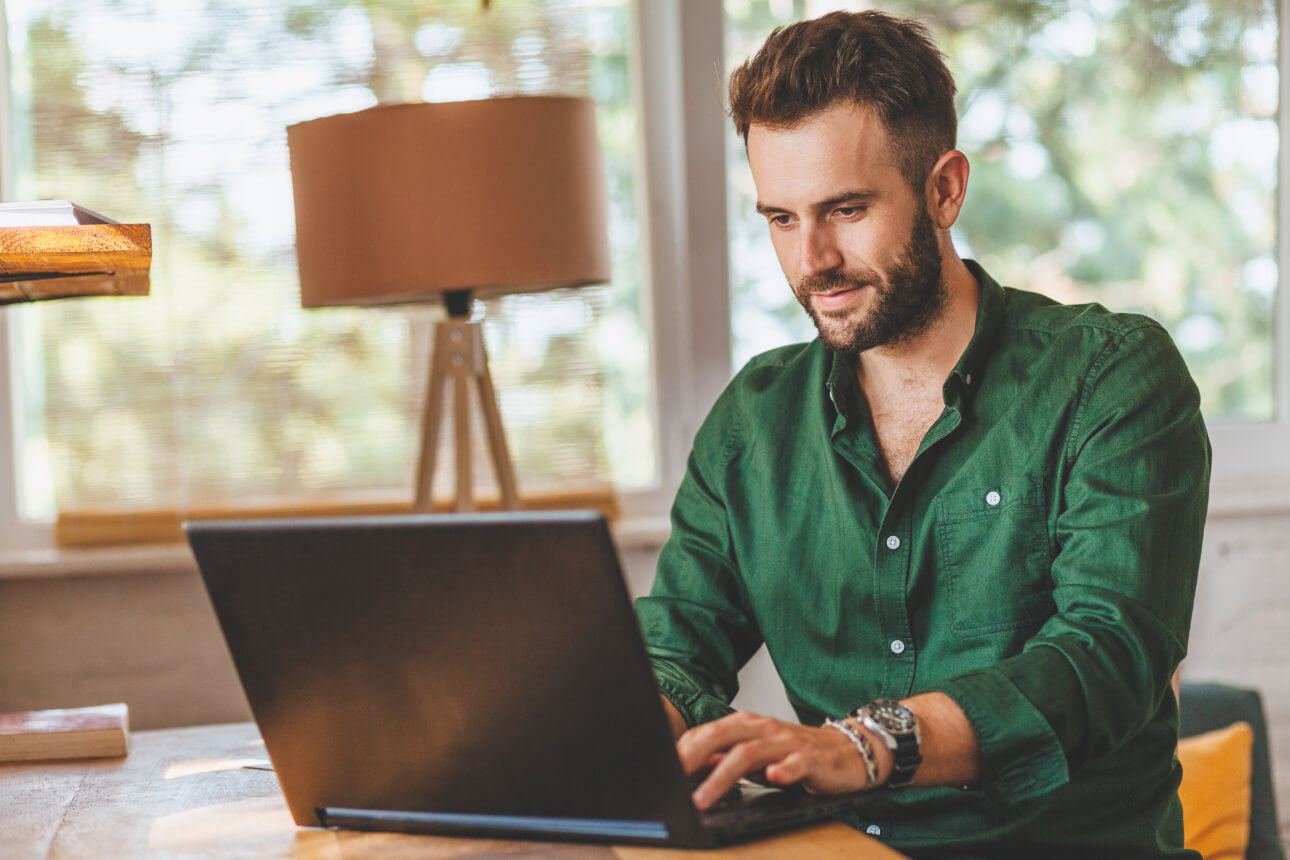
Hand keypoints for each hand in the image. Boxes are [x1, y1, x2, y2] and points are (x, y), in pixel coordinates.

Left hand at [677, 711, 875, 809]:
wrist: (847, 752)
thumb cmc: (796, 754)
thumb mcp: (755, 756)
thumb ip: (724, 757)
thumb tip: (687, 765)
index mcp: (747, 726)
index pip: (708, 732)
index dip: (683, 750)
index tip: (662, 769)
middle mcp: (764, 729)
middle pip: (722, 736)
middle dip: (694, 758)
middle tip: (673, 779)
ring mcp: (787, 742)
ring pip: (750, 753)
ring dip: (723, 776)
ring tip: (704, 798)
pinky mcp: (811, 759)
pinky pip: (796, 763)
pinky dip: (783, 770)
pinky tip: (773, 778)